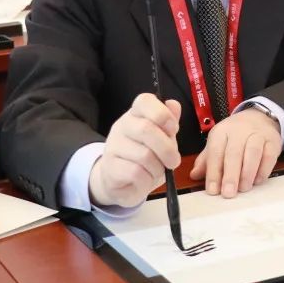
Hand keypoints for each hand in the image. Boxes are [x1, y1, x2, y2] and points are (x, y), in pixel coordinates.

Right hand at [89, 94, 181, 208]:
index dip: (163, 114)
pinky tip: (144, 180)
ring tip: (157, 171)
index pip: (145, 101)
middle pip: (146, 129)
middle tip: (173, 161)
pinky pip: (136, 173)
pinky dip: (147, 180)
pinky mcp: (109, 167)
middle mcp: (122, 126)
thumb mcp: (161, 139)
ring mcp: (113, 146)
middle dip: (167, 149)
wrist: (120, 182)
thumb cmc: (145, 158)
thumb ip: (168, 123)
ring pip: (144, 155)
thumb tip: (174, 105)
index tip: (173, 130)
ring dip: (158, 168)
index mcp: (136, 114)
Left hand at [190, 108, 281, 197]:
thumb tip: (194, 175)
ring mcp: (258, 134)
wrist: (259, 118)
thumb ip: (207, 160)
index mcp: (222, 132)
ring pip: (253, 152)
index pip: (215, 152)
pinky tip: (257, 181)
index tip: (213, 191)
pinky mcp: (273, 141)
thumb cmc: (234, 136)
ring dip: (247, 173)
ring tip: (243, 188)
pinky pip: (269, 155)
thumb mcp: (217, 143)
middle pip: (234, 153)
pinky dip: (263, 170)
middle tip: (228, 193)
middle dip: (230, 175)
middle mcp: (239, 131)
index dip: (213, 172)